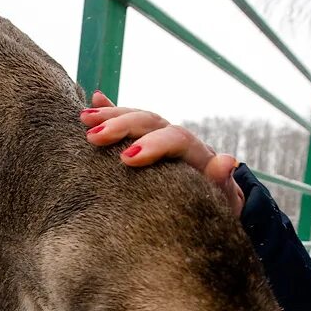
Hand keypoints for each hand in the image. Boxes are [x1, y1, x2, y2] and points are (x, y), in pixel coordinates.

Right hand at [81, 90, 244, 215]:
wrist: (214, 202)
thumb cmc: (215, 207)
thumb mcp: (222, 201)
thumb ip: (222, 182)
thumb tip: (226, 160)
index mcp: (196, 153)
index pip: (175, 139)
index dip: (152, 145)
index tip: (127, 159)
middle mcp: (177, 139)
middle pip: (152, 122)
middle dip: (122, 126)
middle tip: (95, 137)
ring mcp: (160, 138)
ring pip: (137, 118)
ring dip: (110, 116)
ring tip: (84, 120)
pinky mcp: (145, 142)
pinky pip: (127, 122)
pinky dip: (110, 112)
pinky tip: (91, 104)